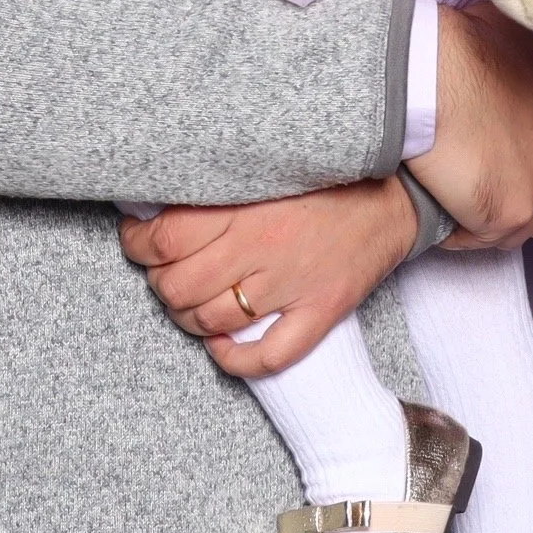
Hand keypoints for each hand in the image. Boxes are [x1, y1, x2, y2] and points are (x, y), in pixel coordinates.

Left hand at [117, 177, 415, 377]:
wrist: (396, 197)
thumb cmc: (325, 181)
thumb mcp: (265, 172)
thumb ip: (217, 191)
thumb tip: (155, 207)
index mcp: (247, 206)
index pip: (166, 236)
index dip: (138, 244)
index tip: (136, 242)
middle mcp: (265, 247)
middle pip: (180, 285)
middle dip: (161, 285)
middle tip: (165, 274)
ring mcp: (294, 284)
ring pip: (213, 321)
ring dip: (190, 320)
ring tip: (193, 305)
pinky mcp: (322, 309)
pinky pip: (270, 355)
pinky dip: (236, 360)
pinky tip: (223, 348)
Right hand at [407, 1, 532, 246]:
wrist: (427, 74)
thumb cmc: (460, 49)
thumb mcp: (512, 39)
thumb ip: (529, 62)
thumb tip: (516, 57)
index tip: (532, 171)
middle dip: (531, 204)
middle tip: (497, 189)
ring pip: (526, 229)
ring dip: (500, 220)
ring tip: (468, 203)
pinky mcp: (505, 215)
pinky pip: (487, 240)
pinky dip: (467, 232)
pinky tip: (446, 211)